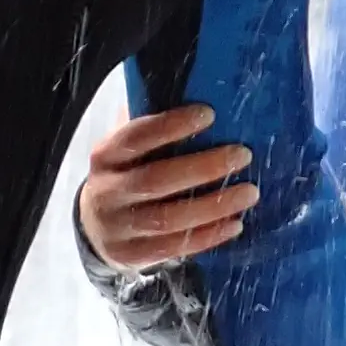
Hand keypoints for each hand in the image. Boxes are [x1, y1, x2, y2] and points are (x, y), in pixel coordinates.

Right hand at [77, 98, 257, 267]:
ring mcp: (117, 228)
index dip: (171, 125)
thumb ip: (151, 126)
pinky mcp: (132, 256)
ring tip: (250, 192)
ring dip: (214, 206)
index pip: (136, 137)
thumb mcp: (127, 148)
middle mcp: (106, 191)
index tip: (209, 113)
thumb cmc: (127, 173)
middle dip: (204, 167)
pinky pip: (174, 247)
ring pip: (169, 219)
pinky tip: (235, 224)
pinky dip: (208, 236)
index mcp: (105, 156)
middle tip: (243, 154)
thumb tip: (196, 89)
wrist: (95, 227)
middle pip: (156, 180)